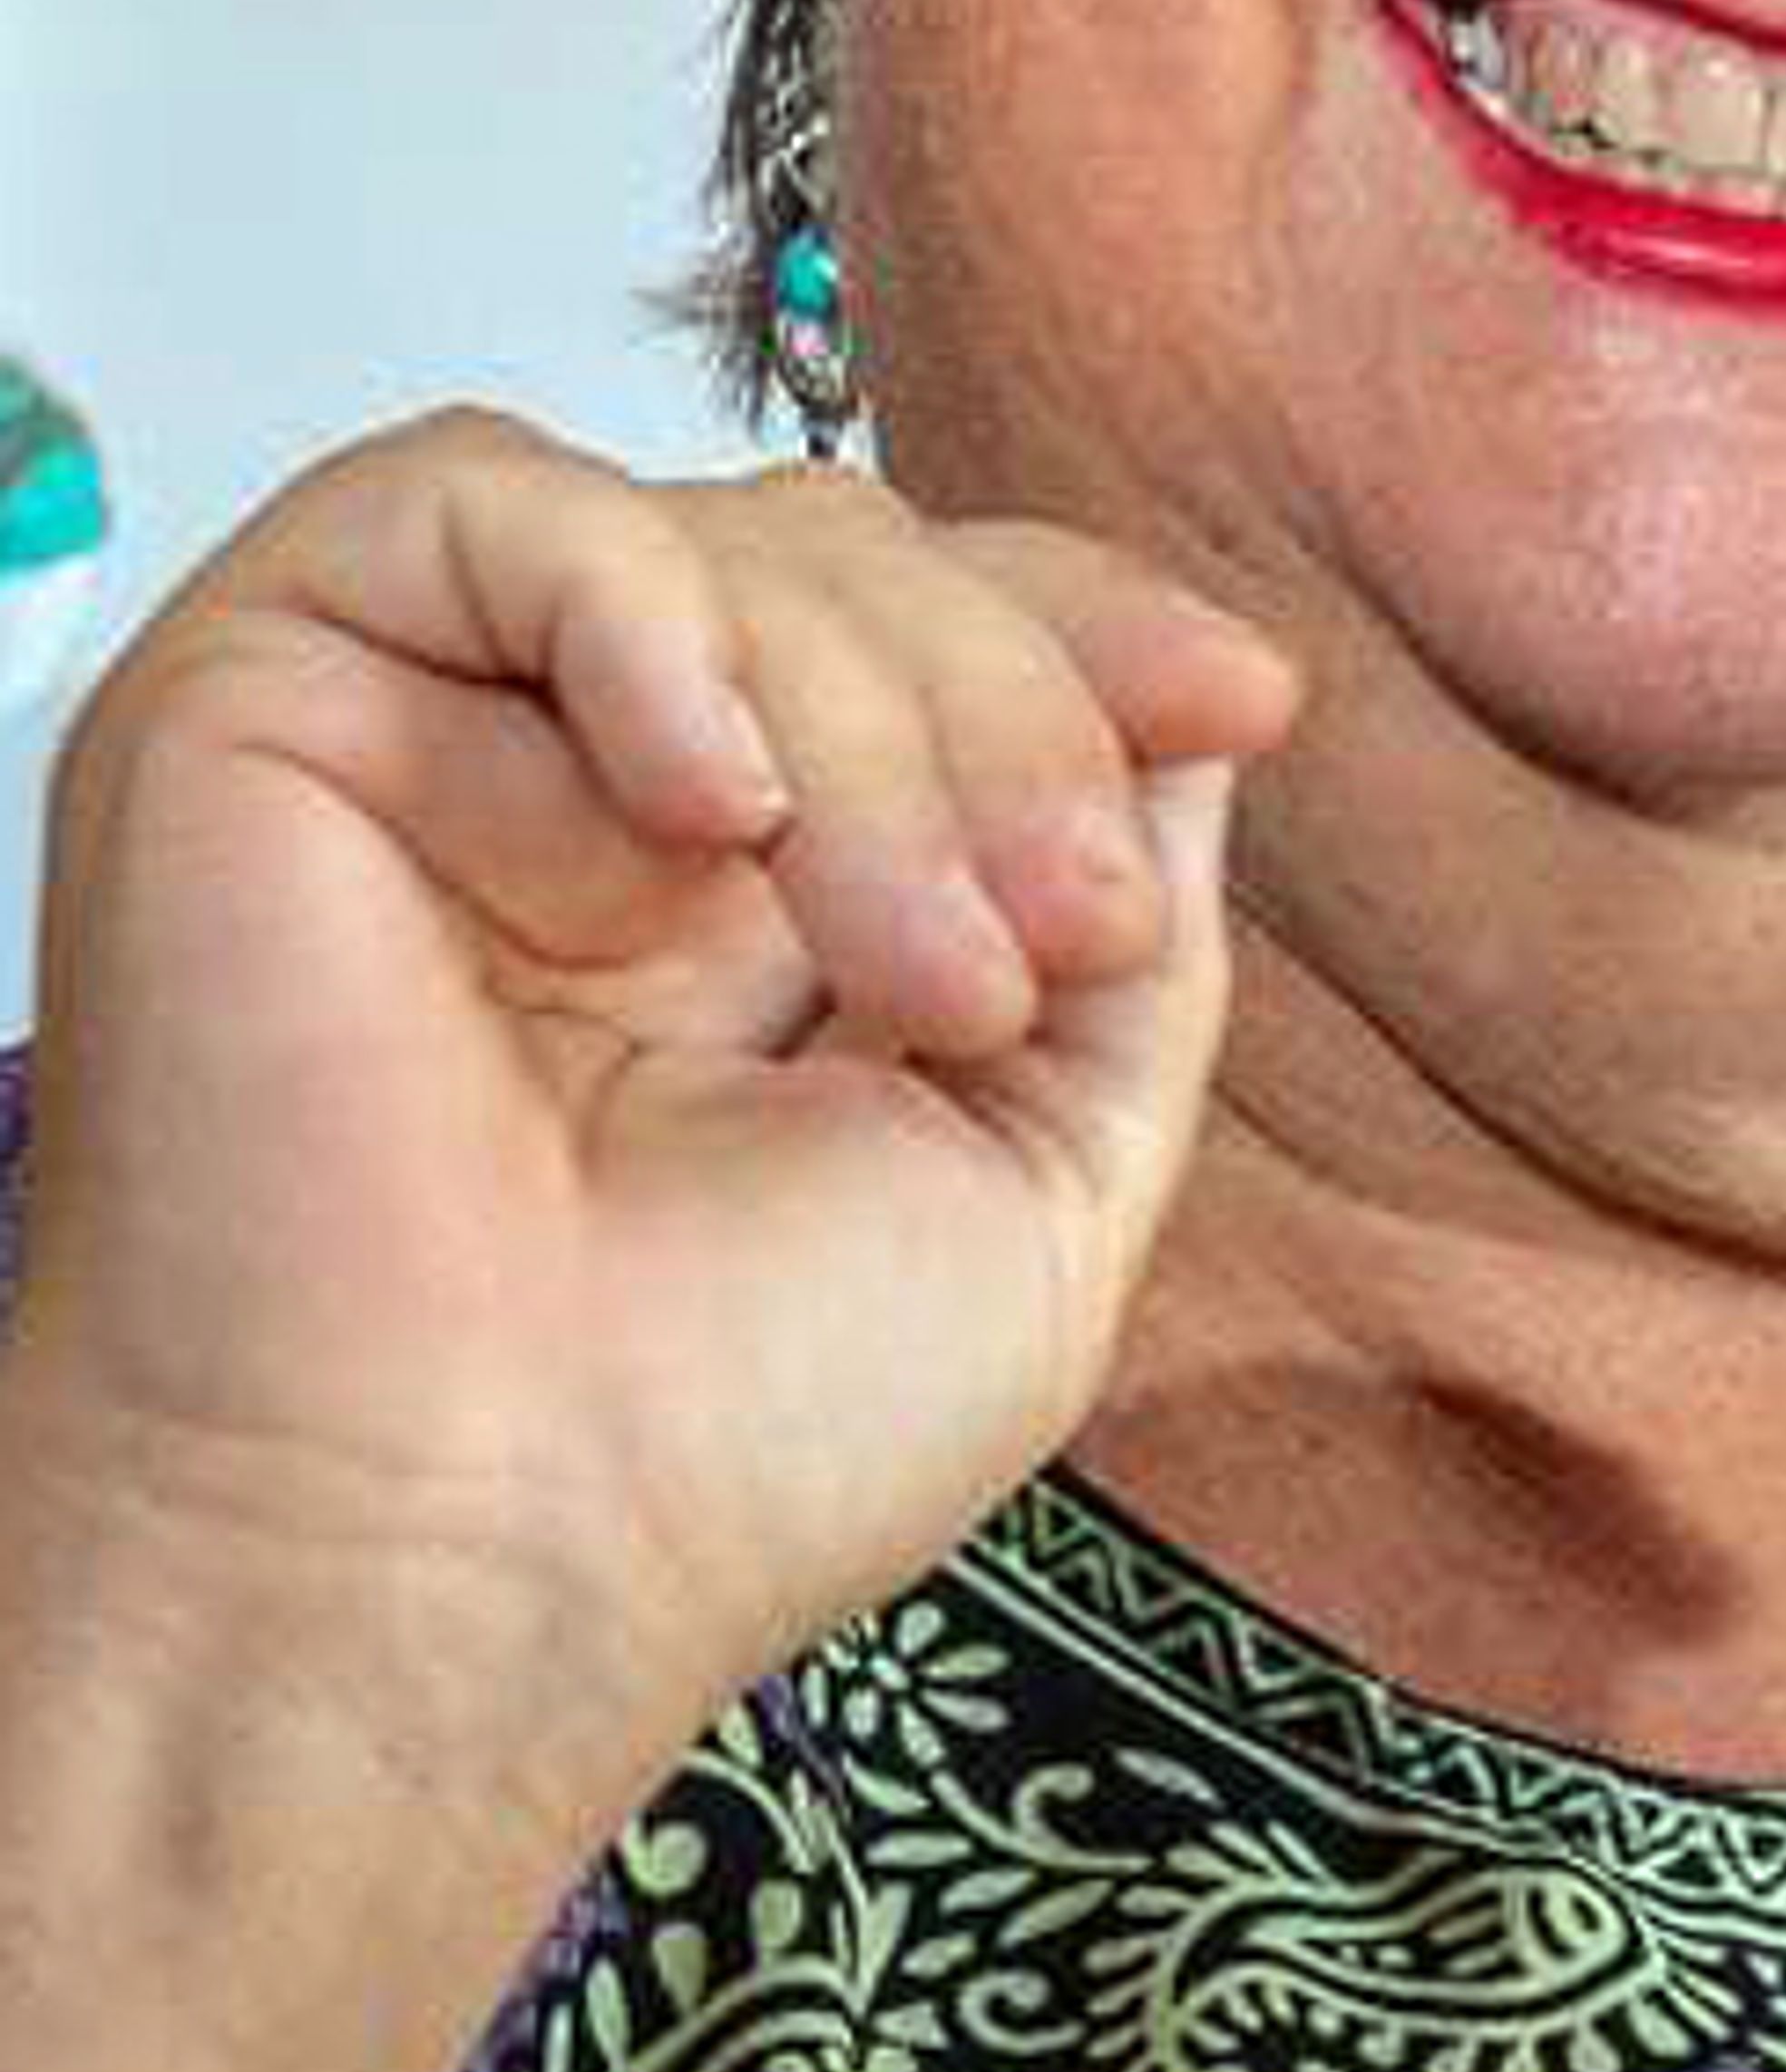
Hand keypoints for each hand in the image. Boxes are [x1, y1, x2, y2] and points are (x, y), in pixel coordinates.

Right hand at [10, 409, 1296, 1853]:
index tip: (1243, 696)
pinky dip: (645, 615)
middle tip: (1042, 954)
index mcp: (734, 887)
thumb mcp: (1046, 1176)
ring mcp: (420, 732)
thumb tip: (1201, 704)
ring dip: (880, 728)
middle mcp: (574, 788)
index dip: (1088, 626)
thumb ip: (1136, 939)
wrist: (458, 1571)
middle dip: (1015, 721)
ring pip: (715, 535)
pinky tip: (712, 809)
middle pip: (856, 558)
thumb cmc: (714, 1447)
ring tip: (917, 978)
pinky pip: (477, 500)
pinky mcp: (257, 692)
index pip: (927, 618)